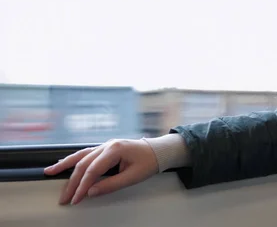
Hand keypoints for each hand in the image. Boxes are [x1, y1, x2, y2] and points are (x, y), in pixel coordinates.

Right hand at [44, 139, 158, 204]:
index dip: (82, 186)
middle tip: (64, 197)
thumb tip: (91, 192)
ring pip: (81, 155)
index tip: (76, 199)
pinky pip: (86, 153)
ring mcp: (105, 145)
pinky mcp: (105, 149)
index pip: (93, 170)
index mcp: (115, 149)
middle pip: (83, 164)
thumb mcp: (133, 176)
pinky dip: (74, 159)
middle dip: (72, 182)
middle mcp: (107, 145)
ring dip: (65, 165)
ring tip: (49, 171)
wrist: (158, 150)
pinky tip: (64, 163)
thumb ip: (111, 185)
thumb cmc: (149, 161)